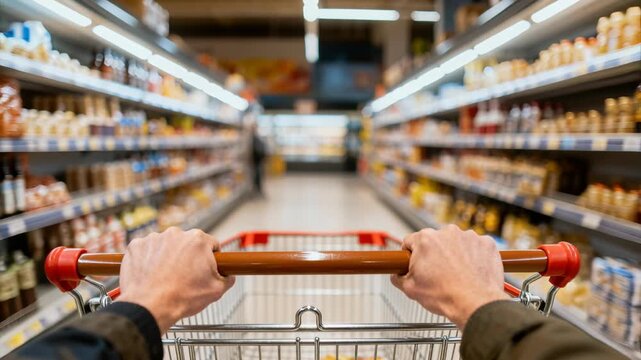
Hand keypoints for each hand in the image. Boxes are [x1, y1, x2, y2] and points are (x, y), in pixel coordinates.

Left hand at [117, 227, 234, 332]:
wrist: (150, 307)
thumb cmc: (182, 298)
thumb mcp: (216, 290)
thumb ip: (227, 278)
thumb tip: (229, 276)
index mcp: (198, 240)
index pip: (211, 244)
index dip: (211, 257)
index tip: (205, 268)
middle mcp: (176, 233)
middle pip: (187, 243)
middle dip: (188, 256)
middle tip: (185, 276)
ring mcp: (154, 238)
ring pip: (166, 245)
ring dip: (167, 257)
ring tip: (165, 277)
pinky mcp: (136, 246)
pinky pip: (146, 250)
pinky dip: (148, 259)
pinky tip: (151, 274)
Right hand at [391, 225, 508, 328]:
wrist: (475, 304)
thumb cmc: (445, 296)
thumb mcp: (410, 289)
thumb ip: (398, 277)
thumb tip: (397, 275)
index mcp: (425, 239)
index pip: (410, 241)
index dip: (411, 254)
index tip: (416, 264)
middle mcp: (447, 232)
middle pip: (435, 240)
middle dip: (434, 254)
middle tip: (438, 273)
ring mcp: (469, 236)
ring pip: (456, 242)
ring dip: (455, 254)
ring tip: (457, 274)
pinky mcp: (486, 243)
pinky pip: (476, 246)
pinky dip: (474, 256)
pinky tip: (471, 271)